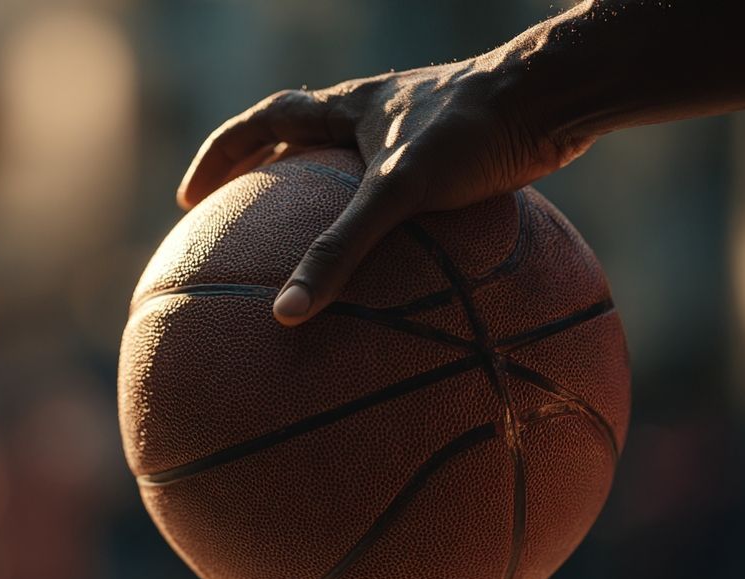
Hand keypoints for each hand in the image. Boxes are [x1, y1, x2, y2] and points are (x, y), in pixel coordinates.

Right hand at [177, 57, 588, 325]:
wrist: (554, 97)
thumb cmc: (471, 131)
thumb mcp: (397, 192)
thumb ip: (341, 250)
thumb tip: (285, 315)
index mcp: (346, 107)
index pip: (261, 122)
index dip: (220, 156)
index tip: (190, 199)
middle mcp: (373, 115)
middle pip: (297, 136)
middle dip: (261, 172)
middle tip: (236, 216)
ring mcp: (413, 134)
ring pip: (349, 163)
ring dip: (320, 194)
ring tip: (305, 243)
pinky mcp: (454, 156)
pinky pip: (400, 194)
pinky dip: (383, 223)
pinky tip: (396, 269)